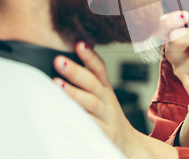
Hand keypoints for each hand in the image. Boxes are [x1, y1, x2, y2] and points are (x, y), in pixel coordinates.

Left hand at [52, 10, 188, 150]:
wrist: (130, 144)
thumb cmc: (108, 118)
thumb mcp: (103, 97)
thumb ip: (88, 82)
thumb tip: (65, 62)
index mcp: (105, 90)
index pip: (100, 69)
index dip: (90, 56)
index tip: (79, 44)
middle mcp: (107, 102)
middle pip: (93, 84)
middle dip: (76, 71)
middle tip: (59, 60)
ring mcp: (107, 118)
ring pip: (91, 104)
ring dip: (75, 93)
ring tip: (57, 84)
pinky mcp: (106, 135)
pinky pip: (91, 127)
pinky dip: (79, 120)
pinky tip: (65, 115)